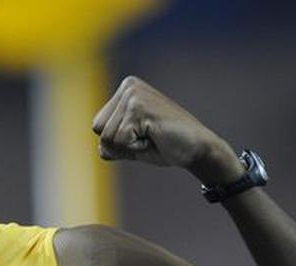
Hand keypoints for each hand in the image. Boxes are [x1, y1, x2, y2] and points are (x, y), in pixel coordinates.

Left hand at [92, 76, 241, 182]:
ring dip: (129, 146)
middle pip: (98, 130)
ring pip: (108, 137)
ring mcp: (133, 95)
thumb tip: (100, 149)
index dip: (117, 141)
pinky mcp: (139, 107)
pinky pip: (121, 141)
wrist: (198, 148)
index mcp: (124, 90)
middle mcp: (128, 87)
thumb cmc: (165, 145)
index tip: (142, 135)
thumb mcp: (130, 144)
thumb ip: (111, 143)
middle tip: (148, 137)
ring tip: (152, 136)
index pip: (97, 126)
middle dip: (120, 144)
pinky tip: (155, 137)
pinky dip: (136, 147)